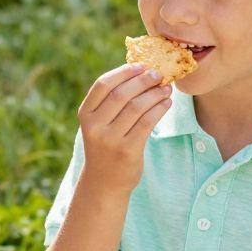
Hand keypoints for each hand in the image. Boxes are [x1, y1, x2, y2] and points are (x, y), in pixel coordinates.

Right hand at [78, 64, 172, 194]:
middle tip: (158, 75)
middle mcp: (94, 127)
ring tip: (166, 89)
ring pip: (137, 107)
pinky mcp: (127, 151)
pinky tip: (166, 104)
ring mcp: (110, 140)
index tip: (141, 66)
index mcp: (85, 115)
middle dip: (143, 81)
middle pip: (121, 94)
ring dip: (155, 94)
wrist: (104, 183)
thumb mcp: (99, 124)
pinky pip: (147, 123)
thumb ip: (111, 102)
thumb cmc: (106, 147)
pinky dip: (159, 110)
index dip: (123, 72)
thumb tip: (141, 72)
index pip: (103, 84)